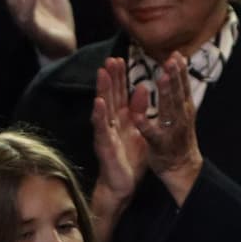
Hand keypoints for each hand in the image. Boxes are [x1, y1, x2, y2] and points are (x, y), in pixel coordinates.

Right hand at [91, 57, 146, 204]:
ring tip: (102, 72)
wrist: (122, 183)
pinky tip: (98, 103)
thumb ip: (140, 110)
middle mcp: (111, 122)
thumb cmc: (130, 157)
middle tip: (110, 58)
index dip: (119, 77)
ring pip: (103, 107)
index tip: (119, 58)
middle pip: (110, 95)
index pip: (119, 93)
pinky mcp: (104, 145)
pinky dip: (99, 115)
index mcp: (121, 118)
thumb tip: (143, 88)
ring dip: (102, 90)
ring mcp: (105, 132)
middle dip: (110, 77)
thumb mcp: (139, 130)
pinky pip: (102, 128)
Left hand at [139, 53, 202, 206]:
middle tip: (173, 59)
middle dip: (176, 76)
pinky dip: (145, 124)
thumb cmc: (179, 140)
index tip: (178, 55)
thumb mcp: (181, 115)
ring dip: (166, 93)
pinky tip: (138, 116)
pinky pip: (151, 133)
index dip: (180, 71)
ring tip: (162, 78)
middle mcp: (181, 118)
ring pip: (169, 109)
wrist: (182, 169)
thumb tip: (177, 72)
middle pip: (178, 94)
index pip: (182, 87)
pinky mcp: (159, 144)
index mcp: (184, 110)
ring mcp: (171, 131)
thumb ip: (176, 95)